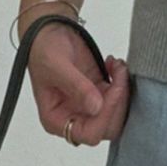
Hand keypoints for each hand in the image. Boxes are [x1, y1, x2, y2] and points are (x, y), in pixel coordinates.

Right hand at [25, 21, 133, 144]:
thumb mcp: (57, 66)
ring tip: (116, 66)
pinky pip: (119, 97)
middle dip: (118, 103)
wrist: (50, 32)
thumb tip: (96, 107)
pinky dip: (122, 81)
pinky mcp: (100, 93)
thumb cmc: (43, 49)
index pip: (88, 133)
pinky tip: (114, 65)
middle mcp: (73, 117)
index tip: (111, 90)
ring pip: (117, 113)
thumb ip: (77, 87)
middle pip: (107, 127)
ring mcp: (88, 106)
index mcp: (56, 119)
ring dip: (122, 90)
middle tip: (118, 76)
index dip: (104, 116)